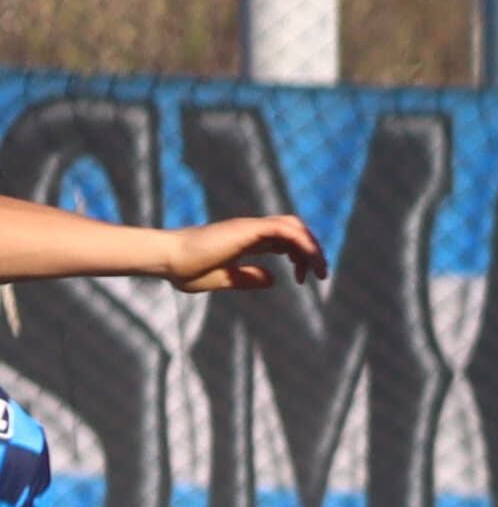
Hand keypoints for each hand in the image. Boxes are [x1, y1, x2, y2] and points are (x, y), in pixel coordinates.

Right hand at [163, 214, 327, 293]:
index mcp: (247, 240)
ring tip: (320, 270)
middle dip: (312, 250)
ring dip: (312, 247)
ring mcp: (250, 227)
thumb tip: (273, 279)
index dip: (300, 256)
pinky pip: (284, 229)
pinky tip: (309, 261)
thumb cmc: (186, 269)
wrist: (167, 259)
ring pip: (294, 227)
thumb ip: (247, 278)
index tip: (302, 278)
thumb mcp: (223, 279)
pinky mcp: (247, 228)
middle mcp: (251, 230)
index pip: (285, 240)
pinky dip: (302, 242)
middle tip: (321, 274)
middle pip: (294, 230)